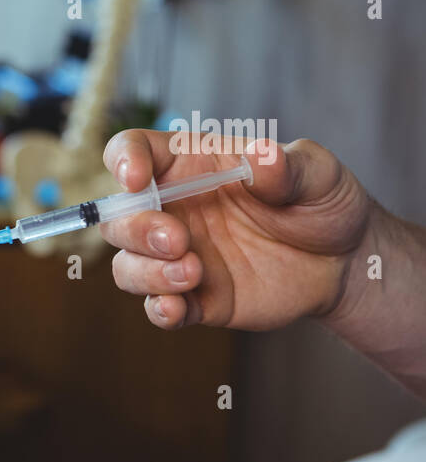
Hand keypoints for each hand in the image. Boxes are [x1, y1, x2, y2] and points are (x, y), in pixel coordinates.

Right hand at [101, 130, 373, 330]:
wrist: (343, 262)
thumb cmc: (322, 203)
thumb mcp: (317, 174)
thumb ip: (288, 166)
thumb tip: (263, 155)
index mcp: (190, 166)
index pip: (133, 151)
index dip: (123, 160)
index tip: (136, 179)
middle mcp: (173, 211)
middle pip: (119, 217)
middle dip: (136, 229)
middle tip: (177, 240)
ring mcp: (177, 258)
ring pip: (128, 266)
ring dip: (147, 272)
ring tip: (192, 273)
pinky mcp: (194, 298)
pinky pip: (157, 307)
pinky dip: (159, 310)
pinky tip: (177, 308)